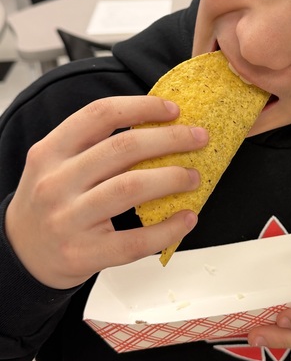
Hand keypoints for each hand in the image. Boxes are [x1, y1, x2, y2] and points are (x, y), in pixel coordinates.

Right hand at [5, 96, 207, 289]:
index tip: (173, 109)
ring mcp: (68, 220)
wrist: (22, 253)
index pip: (100, 115)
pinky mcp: (84, 254)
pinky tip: (186, 218)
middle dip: (171, 140)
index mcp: (50, 152)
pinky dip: (168, 228)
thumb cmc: (50, 203)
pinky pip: (135, 240)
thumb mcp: (55, 163)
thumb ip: (93, 144)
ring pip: (131, 188)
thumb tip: (159, 126)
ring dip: (172, 178)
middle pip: (123, 149)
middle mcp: (56, 182)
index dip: (142, 107)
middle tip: (198, 139)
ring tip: (193, 176)